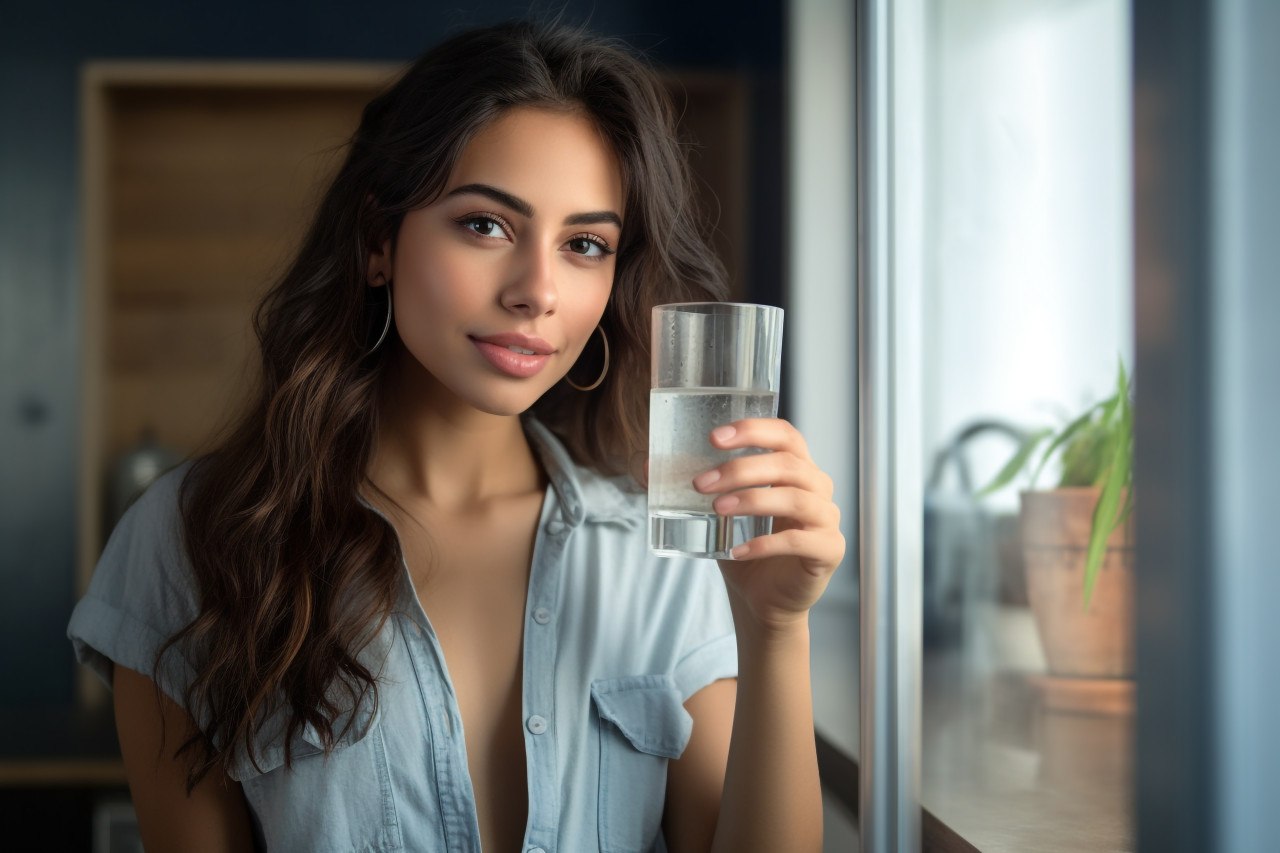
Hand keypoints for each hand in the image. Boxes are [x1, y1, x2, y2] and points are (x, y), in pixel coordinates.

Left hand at [693, 418, 844, 633]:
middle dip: (740, 469)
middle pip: (787, 464)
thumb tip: (647, 467)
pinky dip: (764, 543)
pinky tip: (736, 550)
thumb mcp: (717, 515)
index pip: (785, 435)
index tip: (714, 438)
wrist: (764, 602)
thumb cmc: (746, 550)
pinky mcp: (828, 551)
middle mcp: (817, 489)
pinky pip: (798, 541)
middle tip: (700, 483)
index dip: (753, 430)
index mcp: (797, 469)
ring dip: (751, 500)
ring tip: (716, 508)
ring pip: (795, 499)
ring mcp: (827, 520)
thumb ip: (692, 489)